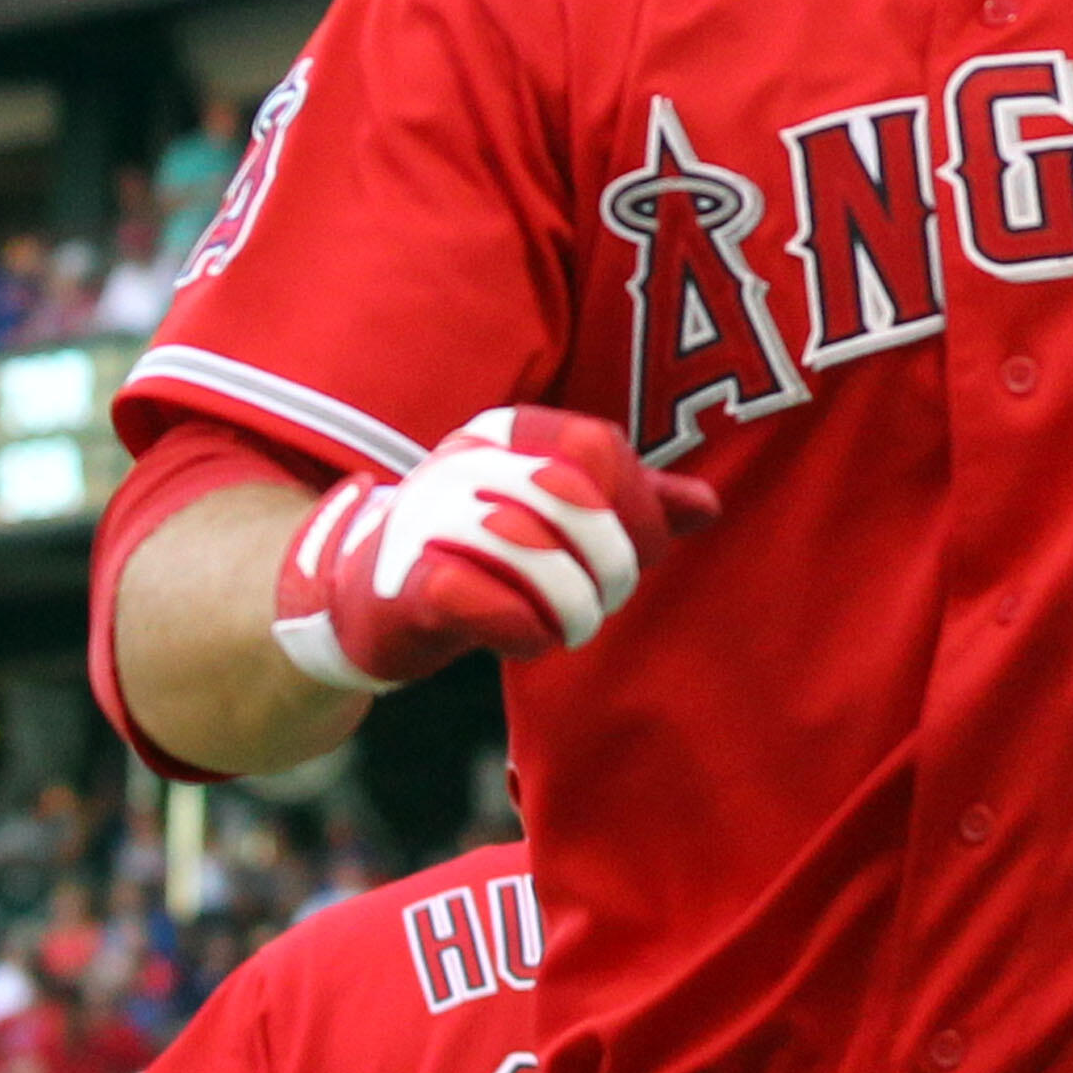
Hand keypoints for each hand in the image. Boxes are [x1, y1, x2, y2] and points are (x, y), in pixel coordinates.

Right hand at [270, 407, 718, 694]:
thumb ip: (630, 506)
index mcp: (508, 434)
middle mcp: (465, 463)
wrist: (365, 602)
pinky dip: (525, 632)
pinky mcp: (406, 585)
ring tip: (568, 624)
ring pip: (539, 554)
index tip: (639, 552)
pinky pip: (490, 605)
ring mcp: (429, 520)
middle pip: (577, 497)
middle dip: (613, 562)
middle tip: (605, 597)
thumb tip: (707, 507)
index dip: (638, 507)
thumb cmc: (480, 556)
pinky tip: (523, 638)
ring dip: (575, 607)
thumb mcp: (557, 517)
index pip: (600, 447)